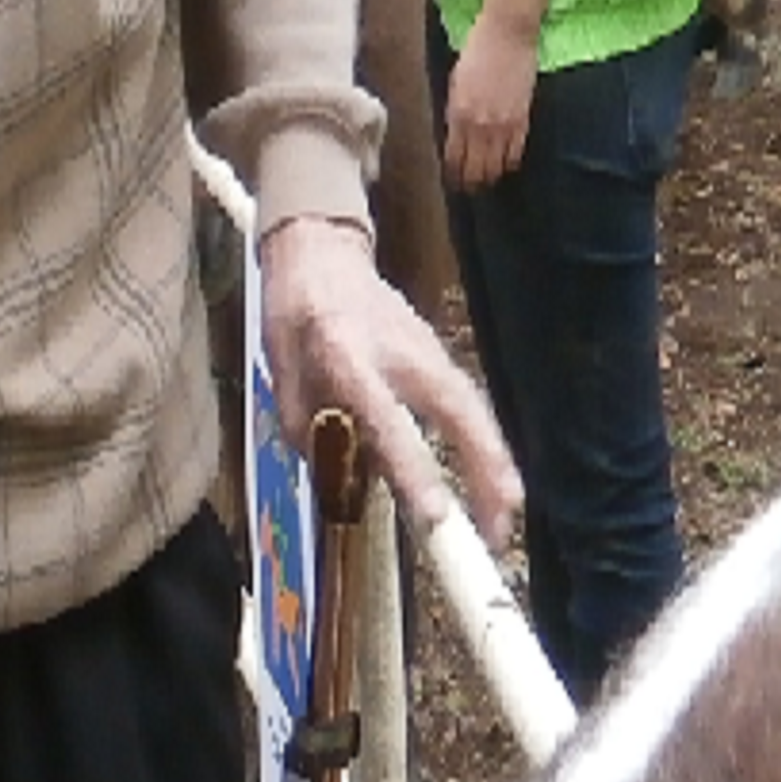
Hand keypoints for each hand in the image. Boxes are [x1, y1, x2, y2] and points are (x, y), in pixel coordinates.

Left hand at [259, 211, 519, 547]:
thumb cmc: (294, 314)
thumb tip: (339, 479)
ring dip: (493, 464)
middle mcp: (399, 350)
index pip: (385, 417)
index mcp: (345, 352)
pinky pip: (466, 405)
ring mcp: (427, 349)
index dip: (413, 467)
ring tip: (501, 521)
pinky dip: (484, 445)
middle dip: (485, 469)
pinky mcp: (439, 355)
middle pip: (458, 409)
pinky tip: (493, 485)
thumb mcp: (279, 371)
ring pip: (471, 408)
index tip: (436, 516)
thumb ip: (305, 427)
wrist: (321, 251)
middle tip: (498, 530)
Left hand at [440, 11, 539, 190]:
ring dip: (489, 177)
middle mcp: (480, 124)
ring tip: (486, 181)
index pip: (454, 158)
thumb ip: (454, 109)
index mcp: (458, 113)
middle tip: (468, 187)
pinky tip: (504, 165)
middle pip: (475, 169)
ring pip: (495, 167)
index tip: (452, 180)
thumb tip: (454, 133)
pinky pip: (515, 153)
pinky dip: (509, 164)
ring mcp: (503, 124)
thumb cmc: (478, 50)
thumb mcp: (455, 80)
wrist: (507, 33)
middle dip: (470, 183)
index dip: (452, 174)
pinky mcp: (523, 119)